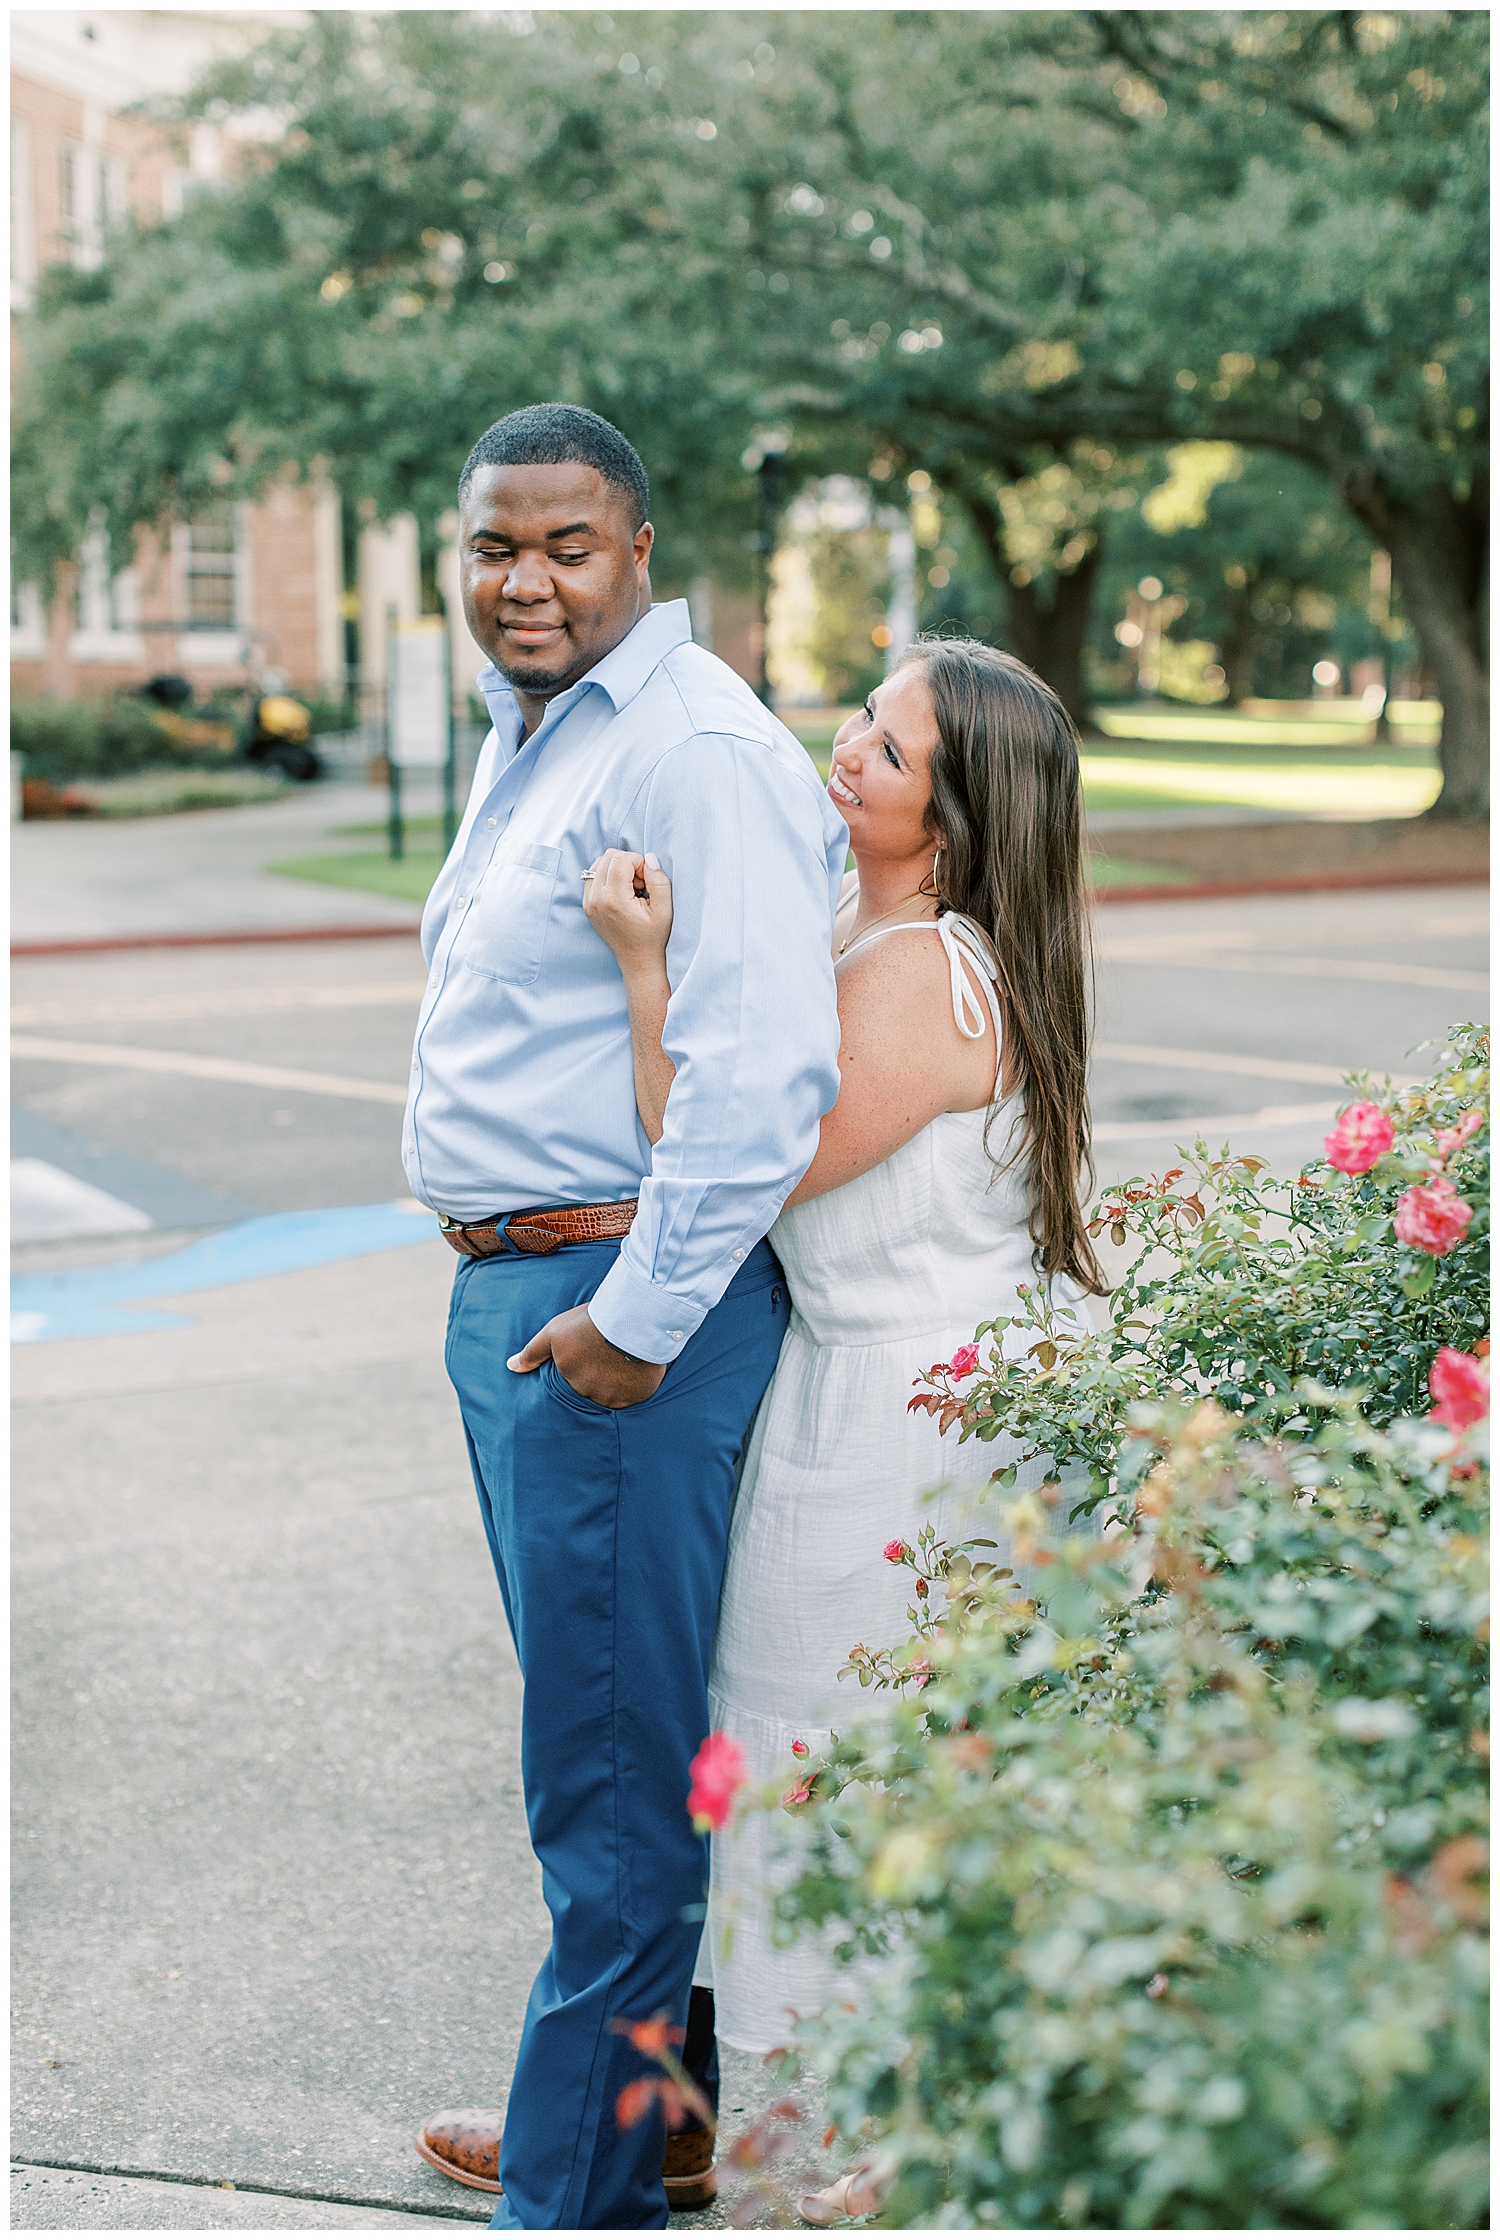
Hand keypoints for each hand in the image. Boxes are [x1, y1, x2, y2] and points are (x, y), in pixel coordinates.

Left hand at [508, 1304, 666, 1407]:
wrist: (630, 1318)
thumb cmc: (590, 1322)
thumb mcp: (554, 1332)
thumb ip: (532, 1352)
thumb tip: (511, 1367)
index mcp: (570, 1380)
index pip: (575, 1379)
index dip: (585, 1363)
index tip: (593, 1350)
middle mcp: (590, 1394)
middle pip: (594, 1388)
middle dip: (601, 1372)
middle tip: (610, 1350)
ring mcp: (614, 1396)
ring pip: (614, 1392)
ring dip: (619, 1378)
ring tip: (626, 1355)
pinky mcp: (638, 1395)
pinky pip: (636, 1393)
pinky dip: (637, 1381)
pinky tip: (639, 1362)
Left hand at [582, 850, 673, 970]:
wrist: (637, 960)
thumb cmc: (652, 937)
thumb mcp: (664, 909)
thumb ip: (658, 879)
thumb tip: (649, 858)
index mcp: (614, 899)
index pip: (621, 859)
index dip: (639, 862)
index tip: (647, 880)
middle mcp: (596, 898)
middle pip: (608, 857)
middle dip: (628, 863)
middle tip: (640, 883)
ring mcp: (588, 902)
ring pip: (598, 863)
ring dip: (617, 868)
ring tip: (630, 887)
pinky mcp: (587, 904)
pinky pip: (593, 875)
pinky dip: (608, 876)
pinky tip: (621, 892)